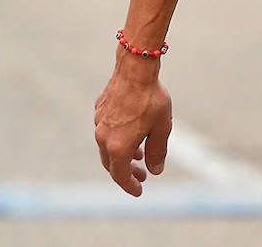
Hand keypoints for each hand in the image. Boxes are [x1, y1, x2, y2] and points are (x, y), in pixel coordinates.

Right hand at [93, 61, 172, 196]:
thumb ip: (158, 152)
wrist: (135, 69)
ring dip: (123, 155)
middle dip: (127, 172)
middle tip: (142, 175)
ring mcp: (99, 123)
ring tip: (139, 155)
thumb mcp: (162, 129)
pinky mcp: (99, 110)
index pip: (121, 176)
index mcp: (117, 146)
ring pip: (108, 147)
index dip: (130, 186)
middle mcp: (103, 137)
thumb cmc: (151, 99)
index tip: (139, 191)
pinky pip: (107, 131)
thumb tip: (155, 171)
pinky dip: (118, 138)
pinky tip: (131, 132)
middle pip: (112, 164)